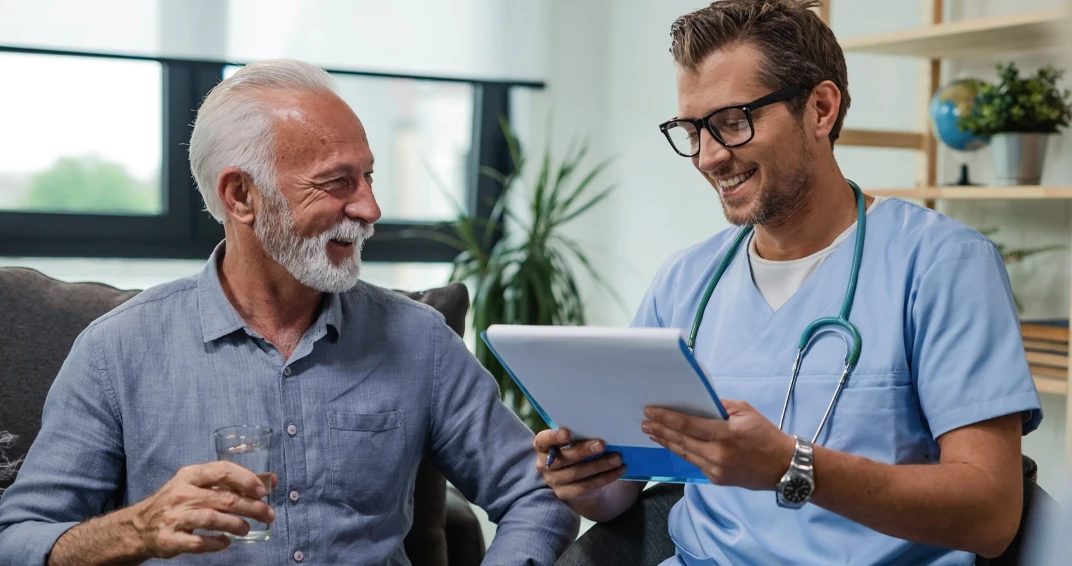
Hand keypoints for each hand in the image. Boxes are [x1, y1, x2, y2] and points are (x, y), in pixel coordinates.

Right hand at [128, 461, 277, 558]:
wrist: (138, 526)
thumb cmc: (177, 502)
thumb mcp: (197, 484)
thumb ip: (230, 482)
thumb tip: (271, 480)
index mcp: (190, 475)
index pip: (222, 470)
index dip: (246, 479)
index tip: (263, 490)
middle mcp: (181, 494)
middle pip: (224, 498)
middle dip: (252, 507)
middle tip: (269, 515)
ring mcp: (174, 517)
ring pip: (213, 519)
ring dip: (236, 525)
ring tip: (247, 529)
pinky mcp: (169, 539)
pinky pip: (198, 543)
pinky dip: (216, 543)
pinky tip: (226, 542)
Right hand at [532, 428, 626, 501]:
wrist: (576, 474)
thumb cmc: (575, 448)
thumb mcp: (573, 440)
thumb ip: (579, 435)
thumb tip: (599, 427)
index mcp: (542, 447)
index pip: (542, 441)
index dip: (553, 437)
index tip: (567, 433)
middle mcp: (544, 465)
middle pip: (563, 459)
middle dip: (584, 451)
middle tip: (602, 444)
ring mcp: (554, 481)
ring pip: (577, 473)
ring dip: (600, 465)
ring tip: (617, 458)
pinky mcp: (565, 494)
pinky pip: (586, 486)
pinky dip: (605, 478)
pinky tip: (618, 470)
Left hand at [642, 399, 795, 489]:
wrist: (784, 466)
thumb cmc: (765, 434)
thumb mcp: (745, 411)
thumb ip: (719, 406)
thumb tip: (696, 402)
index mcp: (725, 434)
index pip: (687, 424)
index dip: (666, 417)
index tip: (650, 411)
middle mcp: (717, 454)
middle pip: (681, 440)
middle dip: (660, 430)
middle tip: (644, 422)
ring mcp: (716, 470)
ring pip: (684, 453)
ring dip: (667, 442)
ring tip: (652, 433)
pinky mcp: (717, 480)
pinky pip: (695, 463)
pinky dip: (682, 452)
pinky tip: (672, 445)